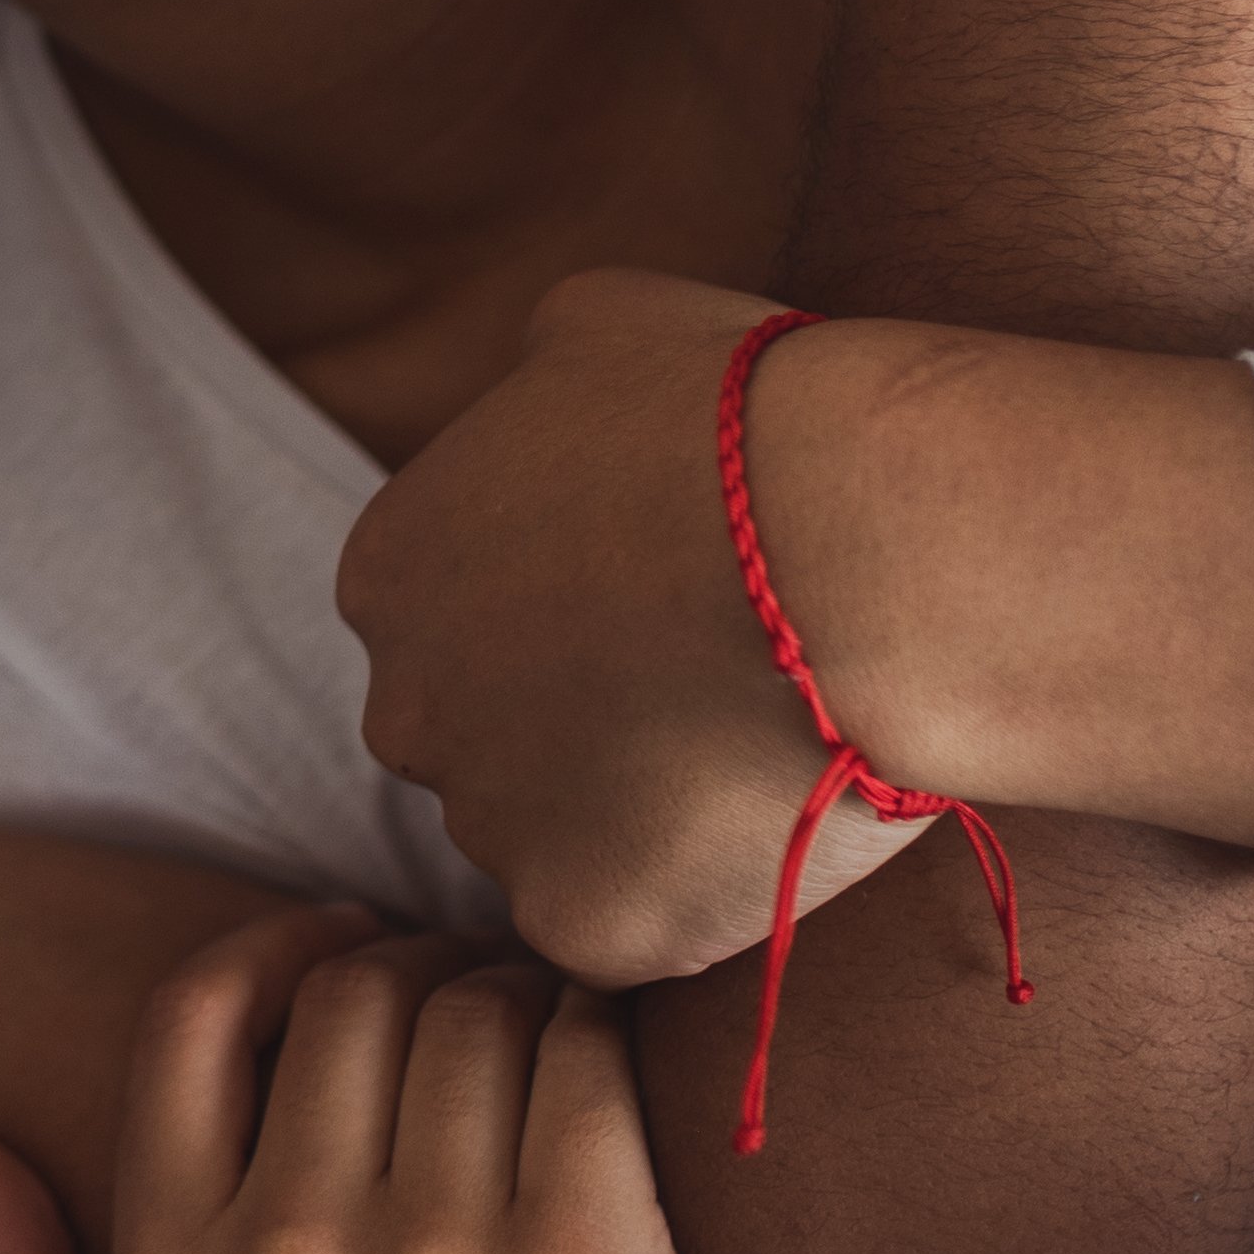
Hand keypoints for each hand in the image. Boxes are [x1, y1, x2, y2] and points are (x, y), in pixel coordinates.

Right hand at [0, 931, 783, 1253]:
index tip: (336, 942)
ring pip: (470, 1011)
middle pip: (351, 995)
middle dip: (407, 968)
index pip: (198, 1021)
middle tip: (456, 995)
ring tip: (533, 1032)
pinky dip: (593, 1031)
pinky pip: (583, 1058)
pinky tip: (598, 1065)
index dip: (273, 948)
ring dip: (506, 993)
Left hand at [342, 276, 1253, 988]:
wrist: (864, 544)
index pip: (450, 623)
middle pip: (482, 743)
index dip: (564, 622)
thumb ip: (537, 379)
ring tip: (765, 752)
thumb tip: (541, 386)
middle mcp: (405, 708)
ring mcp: (488, 827)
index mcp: (390, 570)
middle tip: (716, 692)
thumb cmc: (746, 414)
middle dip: (577, 727)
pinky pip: (635, 929)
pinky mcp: (584, 922)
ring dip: (640, 814)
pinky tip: (779, 823)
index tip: (661, 610)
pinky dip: (701, 895)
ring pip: (557, 844)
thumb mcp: (606, 325)